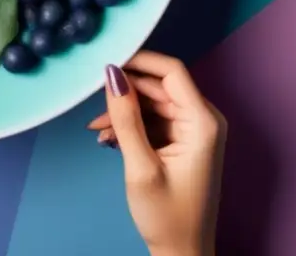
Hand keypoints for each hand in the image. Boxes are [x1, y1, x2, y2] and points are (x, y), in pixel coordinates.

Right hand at [89, 52, 226, 255]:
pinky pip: (154, 119)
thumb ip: (126, 118)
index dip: (139, 59)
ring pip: (152, 101)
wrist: (182, 253)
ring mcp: (193, 130)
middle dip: (124, 90)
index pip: (171, 70)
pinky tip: (108, 138)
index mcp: (202, 122)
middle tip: (92, 100)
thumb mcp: (140, 166)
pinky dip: (131, 124)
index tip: (106, 60)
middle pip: (159, 85)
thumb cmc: (167, 216)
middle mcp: (203, 119)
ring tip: (97, 129)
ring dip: (124, 111)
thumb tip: (111, 74)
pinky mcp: (183, 141)